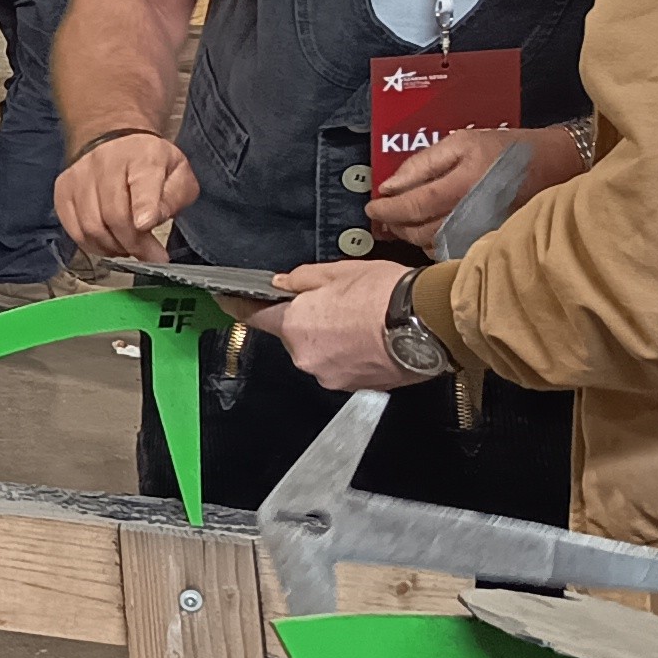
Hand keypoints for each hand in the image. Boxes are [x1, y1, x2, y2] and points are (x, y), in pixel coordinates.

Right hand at [53, 134, 196, 263]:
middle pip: (113, 214)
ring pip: (91, 227)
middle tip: (149, 255)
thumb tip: (153, 220)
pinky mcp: (62, 191)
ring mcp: (79, 177)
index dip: (143, 208)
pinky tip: (109, 243)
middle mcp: (105, 162)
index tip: (146, 227)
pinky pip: (74, 230)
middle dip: (133, 243)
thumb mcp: (178, 174)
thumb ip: (174, 198)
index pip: (141, 184)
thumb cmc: (149, 164)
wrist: (114, 142)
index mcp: (143, 157)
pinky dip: (93, 245)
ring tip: (129, 248)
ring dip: (113, 247)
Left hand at [245, 257, 418, 389]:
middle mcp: (305, 357)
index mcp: (294, 325)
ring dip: (332, 339)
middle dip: (308, 321)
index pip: (253, 317)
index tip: (228, 300)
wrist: (429, 323)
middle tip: (336, 302)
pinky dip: (351, 354)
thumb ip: (303, 280)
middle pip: (293, 336)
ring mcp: (330, 376)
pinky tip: (371, 338)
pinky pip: (343, 366)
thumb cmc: (386, 294)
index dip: (239, 306)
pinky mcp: (355, 387)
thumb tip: (283, 284)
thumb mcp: (338, 271)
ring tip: (362, 320)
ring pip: (320, 353)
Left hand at [365, 124, 569, 241]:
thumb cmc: (506, 149)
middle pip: (418, 230)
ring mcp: (481, 231)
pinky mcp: (488, 240)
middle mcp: (471, 213)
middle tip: (382, 214)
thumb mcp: (461, 142)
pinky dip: (430, 242)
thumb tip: (390, 186)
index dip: (386, 208)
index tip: (371, 205)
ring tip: (399, 222)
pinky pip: (450, 249)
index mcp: (463, 185)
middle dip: (394, 224)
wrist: (554, 165)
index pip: (412, 205)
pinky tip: (426, 229)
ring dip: (409, 235)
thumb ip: (422, 163)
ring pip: (431, 244)